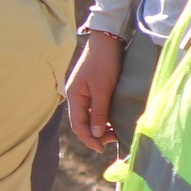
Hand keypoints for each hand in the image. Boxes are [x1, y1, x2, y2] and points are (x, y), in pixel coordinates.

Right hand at [65, 31, 125, 152]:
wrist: (107, 41)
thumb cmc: (104, 63)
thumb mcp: (103, 89)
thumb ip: (99, 112)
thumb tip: (96, 134)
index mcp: (74, 97)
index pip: (78, 125)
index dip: (89, 139)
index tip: (101, 149)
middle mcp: (76, 97)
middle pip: (82, 123)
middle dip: (96, 134)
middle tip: (114, 140)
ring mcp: (83, 93)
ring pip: (89, 117)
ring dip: (101, 126)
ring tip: (116, 131)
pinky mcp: (92, 89)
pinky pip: (95, 109)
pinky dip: (103, 117)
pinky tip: (114, 120)